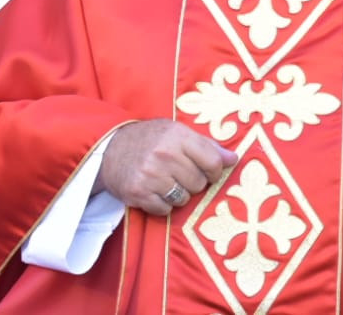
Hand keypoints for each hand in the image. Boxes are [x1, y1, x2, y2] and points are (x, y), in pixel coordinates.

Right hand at [100, 119, 237, 216]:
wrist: (110, 149)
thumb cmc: (150, 140)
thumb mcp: (177, 133)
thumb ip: (206, 145)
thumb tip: (233, 159)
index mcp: (177, 136)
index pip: (213, 161)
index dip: (215, 171)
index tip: (209, 172)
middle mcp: (164, 155)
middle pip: (199, 183)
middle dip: (193, 182)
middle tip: (179, 174)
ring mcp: (150, 175)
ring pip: (184, 199)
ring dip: (178, 194)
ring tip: (166, 182)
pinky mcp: (138, 193)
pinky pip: (165, 210)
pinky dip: (162, 205)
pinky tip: (154, 191)